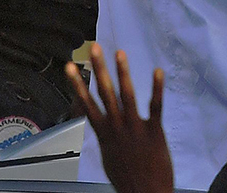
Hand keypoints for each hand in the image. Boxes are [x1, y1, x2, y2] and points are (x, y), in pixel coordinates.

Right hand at [65, 45, 172, 192]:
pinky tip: (157, 71)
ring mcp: (135, 127)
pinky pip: (156, 106)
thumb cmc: (127, 179)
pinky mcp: (154, 131)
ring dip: (123, 72)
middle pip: (105, 93)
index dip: (77, 84)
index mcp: (104, 133)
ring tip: (120, 52)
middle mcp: (117, 127)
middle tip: (94, 48)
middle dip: (99, 69)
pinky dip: (156, 88)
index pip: (87, 104)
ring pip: (127, 95)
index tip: (69, 66)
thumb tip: (103, 125)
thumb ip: (108, 138)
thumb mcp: (110, 157)